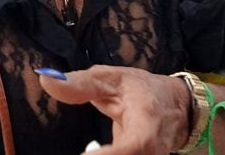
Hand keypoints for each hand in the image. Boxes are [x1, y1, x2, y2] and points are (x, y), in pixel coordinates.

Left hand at [41, 66, 189, 154]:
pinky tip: (89, 153)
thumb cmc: (143, 91)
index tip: (84, 154)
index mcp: (146, 124)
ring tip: (83, 151)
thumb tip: (46, 79)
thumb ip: (80, 83)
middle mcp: (153, 151)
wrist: (178, 109)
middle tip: (79, 152)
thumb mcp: (113, 79)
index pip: (133, 147)